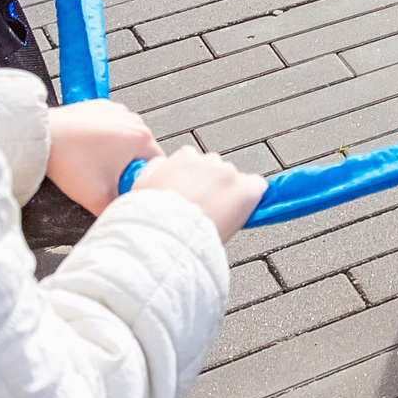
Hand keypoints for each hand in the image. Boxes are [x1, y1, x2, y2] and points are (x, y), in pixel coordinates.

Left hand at [44, 99, 157, 215]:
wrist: (41, 137)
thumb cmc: (69, 160)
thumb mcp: (98, 198)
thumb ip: (117, 210)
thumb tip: (125, 215)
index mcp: (142, 138)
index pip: (157, 167)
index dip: (142, 182)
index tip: (124, 189)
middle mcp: (133, 120)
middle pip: (141, 154)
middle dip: (127, 169)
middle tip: (106, 181)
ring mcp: (116, 111)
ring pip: (125, 141)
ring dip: (115, 155)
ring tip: (93, 166)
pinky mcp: (100, 108)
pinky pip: (109, 129)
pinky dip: (101, 141)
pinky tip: (85, 152)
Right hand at [125, 146, 266, 242]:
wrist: (167, 240)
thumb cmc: (151, 218)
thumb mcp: (139, 186)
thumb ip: (154, 169)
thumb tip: (162, 166)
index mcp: (183, 157)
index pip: (194, 161)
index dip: (193, 181)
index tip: (190, 195)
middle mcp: (208, 161)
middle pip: (215, 169)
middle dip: (211, 185)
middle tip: (202, 209)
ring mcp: (228, 175)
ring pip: (234, 180)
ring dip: (228, 194)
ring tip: (216, 216)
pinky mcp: (246, 190)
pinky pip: (257, 188)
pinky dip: (252, 198)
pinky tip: (243, 210)